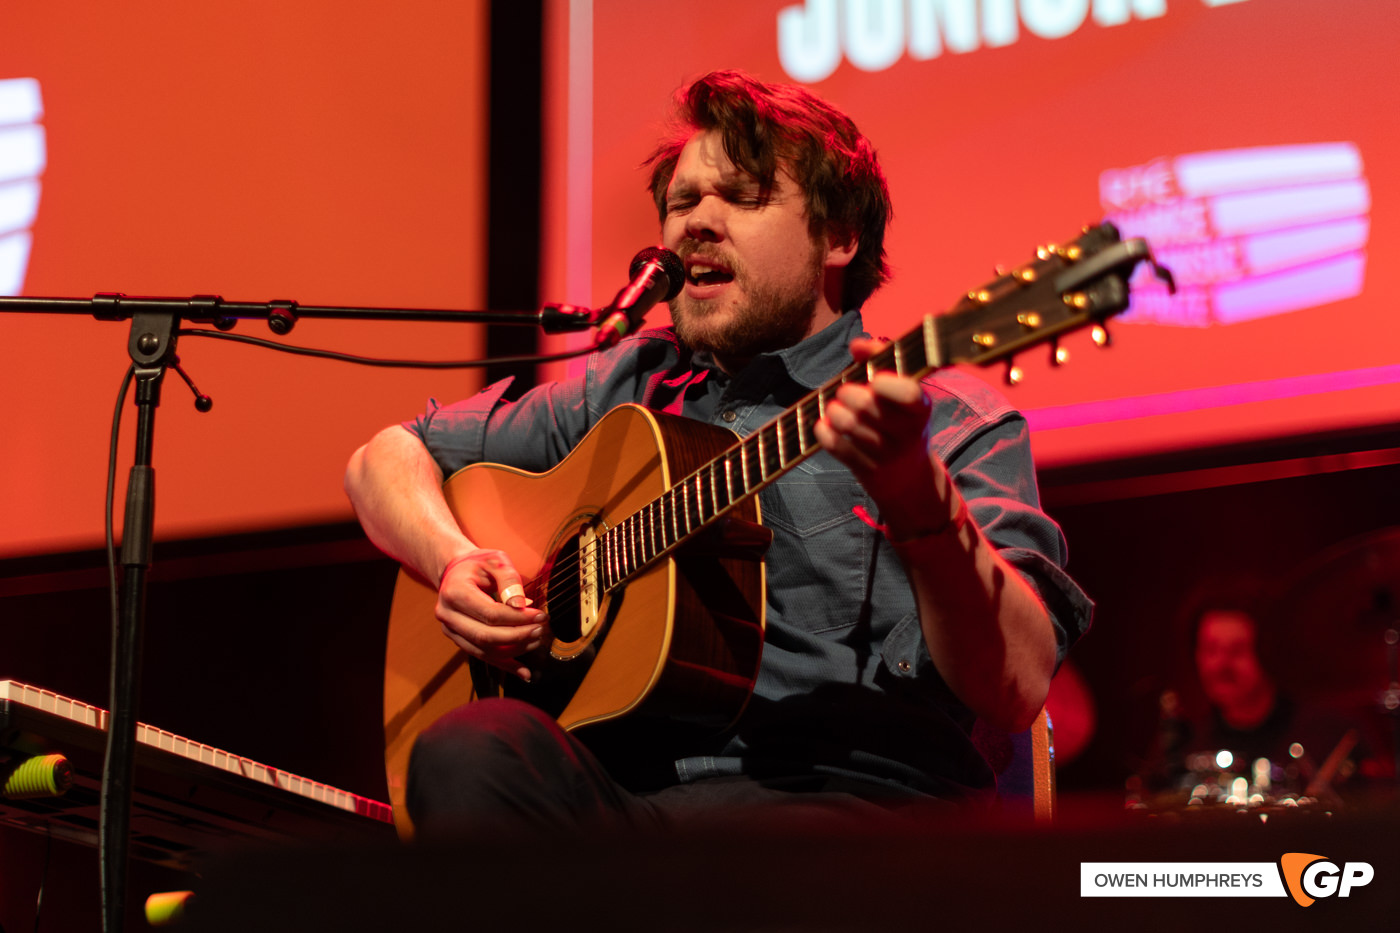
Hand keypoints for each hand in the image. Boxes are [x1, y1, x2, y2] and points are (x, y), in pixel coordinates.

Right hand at [436, 548, 548, 680]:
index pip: (490, 614)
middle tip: (540, 630)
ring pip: (484, 651)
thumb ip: (508, 579)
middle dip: (517, 636)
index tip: (540, 616)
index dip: (518, 618)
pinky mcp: (459, 639)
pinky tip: (524, 672)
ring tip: (535, 641)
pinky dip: (505, 665)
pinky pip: (483, 657)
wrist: (456, 571)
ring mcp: (451, 630)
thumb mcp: (495, 560)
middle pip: (485, 636)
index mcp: (455, 593)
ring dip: (513, 650)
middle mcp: (448, 615)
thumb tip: (520, 606)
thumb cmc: (478, 564)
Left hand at [813, 338, 956, 534]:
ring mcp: (888, 455)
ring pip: (849, 425)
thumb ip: (879, 361)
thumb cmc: (900, 421)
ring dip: (834, 410)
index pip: (909, 393)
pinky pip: (836, 446)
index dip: (886, 383)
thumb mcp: (901, 393)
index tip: (873, 379)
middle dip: (847, 393)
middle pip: (867, 405)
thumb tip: (857, 345)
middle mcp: (908, 433)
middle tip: (845, 392)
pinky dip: (824, 432)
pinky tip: (825, 425)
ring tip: (835, 408)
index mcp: (921, 407)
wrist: (908, 477)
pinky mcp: (868, 471)